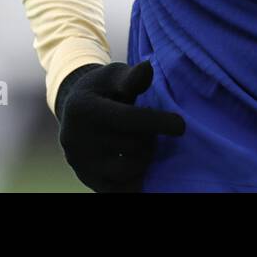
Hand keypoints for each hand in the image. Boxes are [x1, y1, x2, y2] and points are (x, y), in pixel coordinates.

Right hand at [54, 60, 185, 191]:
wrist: (74, 112)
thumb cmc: (102, 89)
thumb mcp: (113, 76)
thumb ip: (132, 77)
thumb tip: (148, 68)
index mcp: (83, 108)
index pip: (128, 119)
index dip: (159, 122)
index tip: (181, 126)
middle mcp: (76, 138)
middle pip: (132, 146)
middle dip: (151, 138)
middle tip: (151, 130)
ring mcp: (80, 163)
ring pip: (129, 170)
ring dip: (145, 158)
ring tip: (143, 144)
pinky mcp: (87, 180)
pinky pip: (120, 189)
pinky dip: (135, 179)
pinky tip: (140, 164)